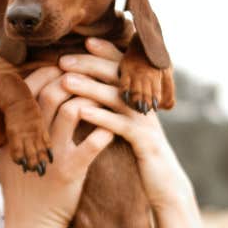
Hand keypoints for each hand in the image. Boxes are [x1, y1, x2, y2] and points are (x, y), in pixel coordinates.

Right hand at [0, 66, 113, 227]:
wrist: (31, 222)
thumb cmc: (24, 185)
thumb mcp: (9, 154)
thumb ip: (15, 129)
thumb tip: (19, 100)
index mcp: (15, 131)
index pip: (29, 89)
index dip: (47, 73)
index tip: (62, 68)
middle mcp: (32, 139)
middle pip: (51, 93)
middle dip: (72, 79)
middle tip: (87, 77)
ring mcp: (51, 154)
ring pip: (72, 111)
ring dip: (91, 99)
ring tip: (103, 98)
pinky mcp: (70, 172)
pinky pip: (91, 145)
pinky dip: (104, 132)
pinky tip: (111, 129)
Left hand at [58, 38, 195, 210]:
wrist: (164, 185)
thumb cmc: (140, 156)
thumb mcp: (128, 127)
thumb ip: (116, 107)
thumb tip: (90, 90)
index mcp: (140, 98)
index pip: (123, 67)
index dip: (105, 52)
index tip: (83, 41)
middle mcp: (145, 104)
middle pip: (119, 75)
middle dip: (90, 64)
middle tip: (63, 59)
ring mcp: (147, 122)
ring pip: (117, 97)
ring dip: (90, 87)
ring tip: (66, 81)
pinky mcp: (145, 142)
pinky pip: (120, 125)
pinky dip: (100, 116)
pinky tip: (81, 112)